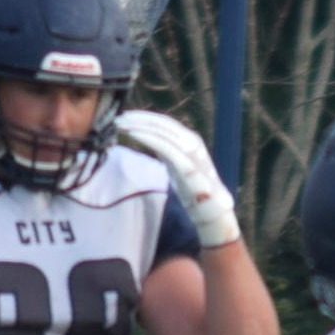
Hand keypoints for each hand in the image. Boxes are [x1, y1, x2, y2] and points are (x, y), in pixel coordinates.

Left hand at [115, 109, 239, 247]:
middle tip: (119, 118)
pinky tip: (134, 135)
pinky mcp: (190, 170)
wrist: (215, 217)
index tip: (125, 117)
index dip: (145, 117)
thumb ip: (168, 153)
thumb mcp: (178, 169)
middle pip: (165, 124)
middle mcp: (195, 145)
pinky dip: (149, 139)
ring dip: (141, 126)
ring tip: (122, 125)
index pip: (166, 124)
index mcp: (193, 143)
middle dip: (140, 119)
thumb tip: (149, 139)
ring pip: (165, 133)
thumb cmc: (195, 195)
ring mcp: (194, 156)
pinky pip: (167, 148)